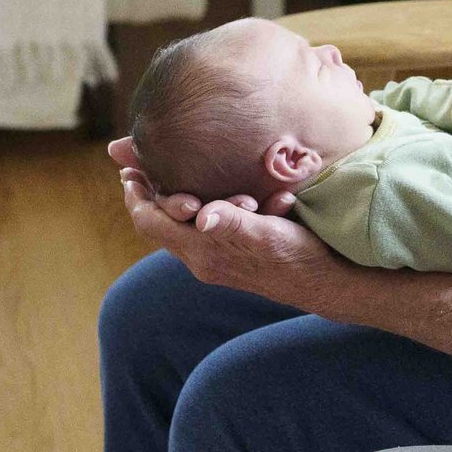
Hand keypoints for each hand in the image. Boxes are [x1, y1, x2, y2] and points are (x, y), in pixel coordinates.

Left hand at [111, 150, 336, 306]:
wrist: (324, 284)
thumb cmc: (298, 257)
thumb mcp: (268, 234)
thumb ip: (233, 223)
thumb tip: (202, 216)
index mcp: (203, 251)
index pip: (151, 223)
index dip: (136, 196)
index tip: (127, 170)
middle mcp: (202, 260)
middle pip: (158, 226)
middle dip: (149, 195)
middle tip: (138, 167)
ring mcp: (215, 262)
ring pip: (179, 228)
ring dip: (175, 201)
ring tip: (171, 174)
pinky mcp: (230, 259)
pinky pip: (203, 232)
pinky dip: (200, 210)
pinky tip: (213, 196)